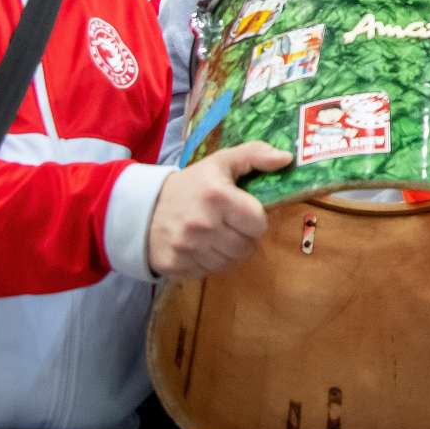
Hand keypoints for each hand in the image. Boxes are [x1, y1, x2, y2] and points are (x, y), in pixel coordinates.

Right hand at [146, 141, 292, 279]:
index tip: (243, 212)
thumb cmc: (191, 184)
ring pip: (228, 263)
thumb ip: (255, 156)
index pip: (258, 223)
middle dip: (242, 237)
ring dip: (226, 252)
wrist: (142, 207)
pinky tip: (198, 247)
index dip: (254, 219)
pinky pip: (206, 272)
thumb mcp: (221, 163)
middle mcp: (202, 224)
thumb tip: (287, 158)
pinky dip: (206, 262)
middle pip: (245, 247)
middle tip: (229, 225)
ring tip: (214, 235)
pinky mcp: (175, 267)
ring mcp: (186, 248)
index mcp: (217, 196)